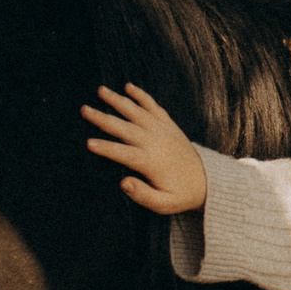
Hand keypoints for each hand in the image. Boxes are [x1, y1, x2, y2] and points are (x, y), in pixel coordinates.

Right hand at [84, 83, 207, 213]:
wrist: (206, 181)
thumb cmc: (180, 194)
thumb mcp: (164, 203)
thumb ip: (143, 195)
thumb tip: (123, 182)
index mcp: (151, 162)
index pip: (124, 154)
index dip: (106, 148)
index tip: (88, 143)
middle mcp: (156, 142)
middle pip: (125, 128)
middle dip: (103, 118)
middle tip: (84, 109)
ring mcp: (163, 131)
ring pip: (137, 112)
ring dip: (118, 100)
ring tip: (100, 90)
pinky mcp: (168, 125)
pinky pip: (154, 106)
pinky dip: (142, 96)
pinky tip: (128, 86)